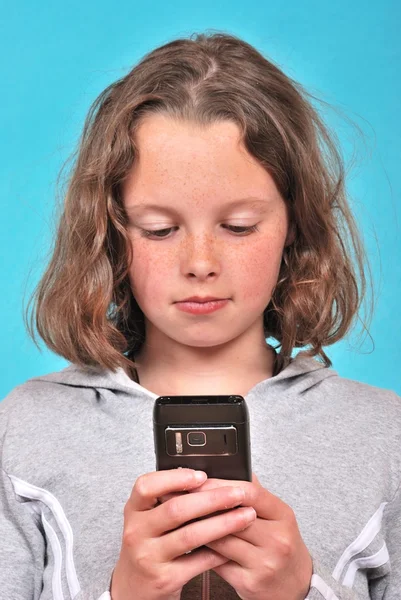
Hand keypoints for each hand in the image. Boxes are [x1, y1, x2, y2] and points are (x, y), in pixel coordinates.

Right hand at [110, 468, 256, 599]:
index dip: (174, 478)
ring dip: (223, 524)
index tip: (202, 475)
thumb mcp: (148, 520)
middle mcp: (136, 532)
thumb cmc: (149, 545)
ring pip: (190, 536)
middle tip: (238, 493)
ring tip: (246, 516)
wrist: (134, 590)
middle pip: (176, 509)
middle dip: (212, 499)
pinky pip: (198, 562)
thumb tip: (207, 478)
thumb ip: (168, 499)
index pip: (146, 486)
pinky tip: (235, 544)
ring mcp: (149, 557)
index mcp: (134, 510)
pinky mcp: (164, 579)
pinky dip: (219, 552)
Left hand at [187, 473, 312, 599]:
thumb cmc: (281, 544)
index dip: (221, 485)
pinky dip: (202, 551)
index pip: (250, 492)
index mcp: (282, 515)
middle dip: (203, 506)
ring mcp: (264, 563)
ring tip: (180, 518)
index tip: (199, 481)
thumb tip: (230, 470)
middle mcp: (276, 539)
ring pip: (221, 540)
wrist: (296, 584)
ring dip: (198, 528)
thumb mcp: (276, 516)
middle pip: (232, 516)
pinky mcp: (249, 583)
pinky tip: (192, 542)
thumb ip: (254, 494)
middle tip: (180, 497)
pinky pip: (218, 562)